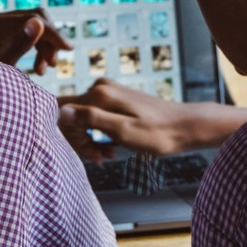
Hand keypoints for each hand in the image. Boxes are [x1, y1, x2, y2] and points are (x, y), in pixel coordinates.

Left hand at [0, 9, 72, 73]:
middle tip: (53, 63)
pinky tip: (29, 66)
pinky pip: (20, 30)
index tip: (68, 49)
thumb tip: (38, 22)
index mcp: (3, 24)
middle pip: (37, 17)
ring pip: (30, 25)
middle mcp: (0, 19)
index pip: (39, 20)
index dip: (56, 35)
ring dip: (42, 44)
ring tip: (41, 70)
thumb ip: (20, 43)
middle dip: (50, 39)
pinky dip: (31, 45)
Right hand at [58, 78, 246, 156]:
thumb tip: (62, 111)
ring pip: (82, 119)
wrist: (185, 127)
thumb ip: (91, 119)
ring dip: (90, 140)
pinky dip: (99, 135)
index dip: (67, 134)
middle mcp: (100, 88)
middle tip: (100, 158)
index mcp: (99, 94)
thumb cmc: (157, 134)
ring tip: (108, 155)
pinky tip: (111, 148)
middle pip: (71, 116)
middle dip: (80, 141)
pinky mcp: (114, 99)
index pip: (62, 111)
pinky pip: (94, 117)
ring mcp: (107, 92)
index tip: (87, 151)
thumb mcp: (123, 131)